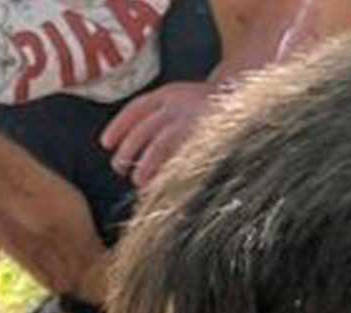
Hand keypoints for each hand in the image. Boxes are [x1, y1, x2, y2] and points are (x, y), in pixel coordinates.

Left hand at [98, 80, 214, 186]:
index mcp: (169, 93)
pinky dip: (168, 170)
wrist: (245, 99)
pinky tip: (160, 182)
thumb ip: (157, 119)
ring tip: (137, 180)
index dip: (118, 126)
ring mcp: (192, 119)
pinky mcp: (204, 136)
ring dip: (146, 164)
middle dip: (128, 150)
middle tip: (119, 167)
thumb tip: (127, 151)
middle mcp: (179, 103)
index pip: (137, 108)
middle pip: (144, 128)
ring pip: (160, 143)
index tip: (105, 143)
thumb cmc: (206, 108)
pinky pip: (181, 155)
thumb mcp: (180, 102)